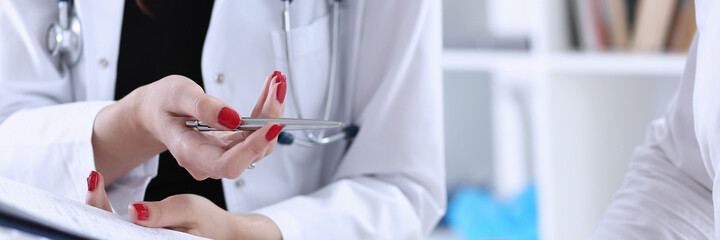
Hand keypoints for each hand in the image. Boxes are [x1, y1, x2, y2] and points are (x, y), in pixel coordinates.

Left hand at [86, 171, 281, 239]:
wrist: (223, 232)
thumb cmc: (208, 221)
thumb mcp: (189, 209)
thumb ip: (162, 213)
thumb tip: (134, 212)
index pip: (112, 230)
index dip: (98, 206)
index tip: (94, 180)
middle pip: (105, 231)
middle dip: (94, 206)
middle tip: (93, 180)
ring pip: (107, 230)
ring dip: (98, 209)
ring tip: (96, 185)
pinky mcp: (140, 239)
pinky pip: (115, 229)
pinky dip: (105, 213)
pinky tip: (103, 196)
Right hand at [92, 71, 286, 182]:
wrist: (157, 112)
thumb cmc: (162, 104)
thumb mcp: (176, 95)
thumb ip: (202, 107)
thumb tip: (233, 118)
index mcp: (190, 153)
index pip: (228, 163)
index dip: (253, 148)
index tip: (273, 124)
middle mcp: (209, 161)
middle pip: (251, 152)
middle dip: (270, 120)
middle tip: (278, 86)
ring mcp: (223, 156)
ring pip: (259, 143)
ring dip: (272, 113)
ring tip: (276, 82)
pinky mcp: (233, 147)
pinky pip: (256, 134)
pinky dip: (266, 112)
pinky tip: (270, 90)